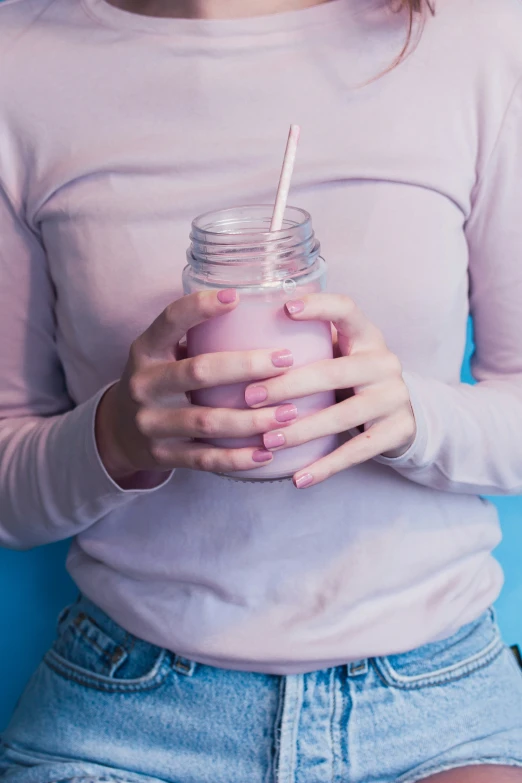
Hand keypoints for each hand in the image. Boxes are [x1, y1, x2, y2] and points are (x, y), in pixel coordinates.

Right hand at [95, 290, 296, 486]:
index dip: (201, 307)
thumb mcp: (162, 352)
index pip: (170, 320)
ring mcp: (151, 423)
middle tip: (286, 361)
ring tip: (290, 413)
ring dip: (252, 419)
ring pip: (207, 421)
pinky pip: (205, 459)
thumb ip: (198, 337)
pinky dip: (238, 458)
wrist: (117, 431)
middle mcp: (144, 384)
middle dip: (247, 366)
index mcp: (146, 350)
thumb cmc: (158, 380)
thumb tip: (262, 312)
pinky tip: (268, 453)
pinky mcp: (161, 455)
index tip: (236, 297)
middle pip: (198, 371)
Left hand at [244, 293, 415, 489]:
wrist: (402, 416)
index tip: (285, 309)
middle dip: (287, 385)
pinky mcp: (398, 430)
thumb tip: (235, 338)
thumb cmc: (351, 380)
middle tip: (250, 397)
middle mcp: (385, 362)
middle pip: (333, 371)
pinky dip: (325, 467)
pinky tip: (298, 479)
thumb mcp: (340, 355)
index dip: (319, 306)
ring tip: (267, 441)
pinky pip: (357, 451)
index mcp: (366, 336)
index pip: (347, 310)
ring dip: (301, 431)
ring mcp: (395, 397)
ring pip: (342, 416)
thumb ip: (307, 345)